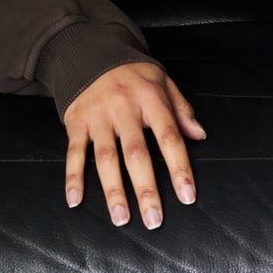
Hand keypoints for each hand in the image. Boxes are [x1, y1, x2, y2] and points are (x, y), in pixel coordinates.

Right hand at [63, 60, 205, 227]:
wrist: (93, 53)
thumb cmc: (134, 74)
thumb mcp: (163, 81)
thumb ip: (181, 109)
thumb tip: (200, 135)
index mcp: (151, 98)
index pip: (169, 136)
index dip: (179, 167)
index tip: (187, 196)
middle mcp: (125, 108)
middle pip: (137, 153)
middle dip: (147, 189)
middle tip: (154, 220)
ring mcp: (99, 116)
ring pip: (106, 158)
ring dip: (113, 191)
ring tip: (121, 218)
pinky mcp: (76, 122)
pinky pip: (73, 152)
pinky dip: (73, 177)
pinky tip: (76, 200)